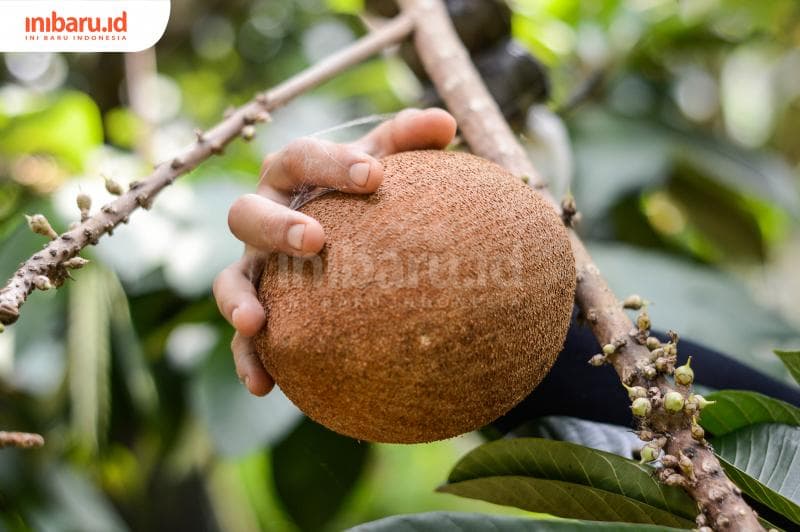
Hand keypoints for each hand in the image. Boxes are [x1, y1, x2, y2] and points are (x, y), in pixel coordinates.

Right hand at [213, 108, 456, 395]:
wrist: (349, 240)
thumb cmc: (368, 195)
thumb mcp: (387, 167)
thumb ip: (409, 142)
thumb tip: (445, 121)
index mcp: (294, 174)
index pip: (302, 158)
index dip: (332, 164)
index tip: (375, 176)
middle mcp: (265, 216)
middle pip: (247, 213)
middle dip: (276, 225)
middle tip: (315, 240)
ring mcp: (254, 267)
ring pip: (229, 278)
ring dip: (237, 298)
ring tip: (257, 322)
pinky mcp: (256, 311)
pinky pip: (242, 339)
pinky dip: (246, 358)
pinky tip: (264, 387)